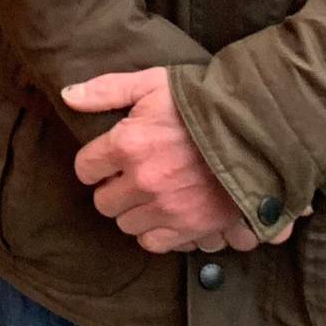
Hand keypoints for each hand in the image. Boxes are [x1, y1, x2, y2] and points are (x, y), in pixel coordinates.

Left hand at [65, 68, 284, 254]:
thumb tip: (68, 96)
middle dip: (113, 189)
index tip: (107, 161)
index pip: (85, 169)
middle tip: (131, 177)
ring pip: (126, 224)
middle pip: (104, 202)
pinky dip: (157, 231)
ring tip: (151, 194)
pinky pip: (155, 242)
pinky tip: (166, 213)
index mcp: (128, 143)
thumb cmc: (202, 101)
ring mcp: (167, 207)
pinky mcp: (191, 226)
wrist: (257, 126)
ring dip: (134, 211)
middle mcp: (142, 180)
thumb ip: (107, 90)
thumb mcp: (152, 83)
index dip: (94, 164)